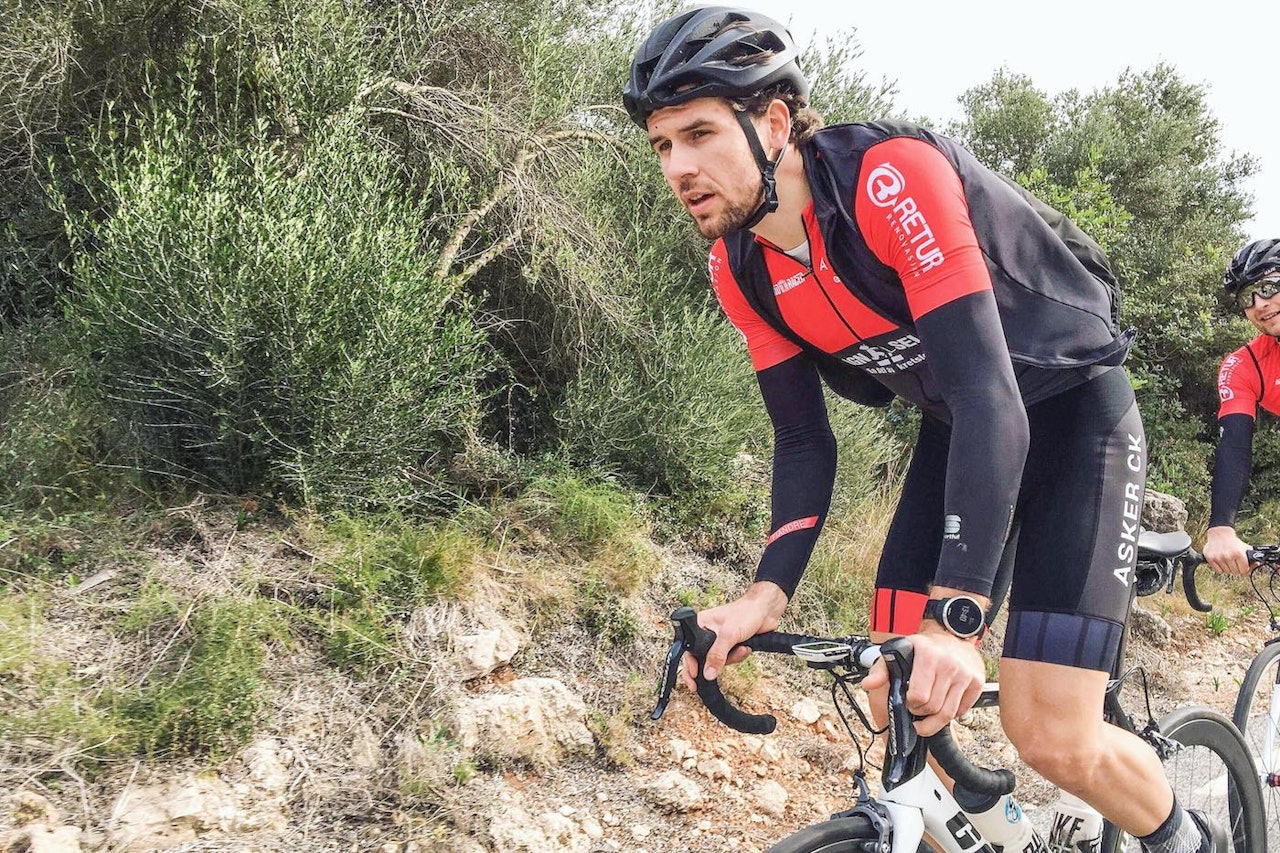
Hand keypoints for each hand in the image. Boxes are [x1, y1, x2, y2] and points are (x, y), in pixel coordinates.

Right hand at [680, 582, 787, 687]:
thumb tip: (708, 673)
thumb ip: (717, 654)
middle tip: (709, 678)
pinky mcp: (731, 644)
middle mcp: (707, 632)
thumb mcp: (729, 635)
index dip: (690, 664)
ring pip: (718, 660)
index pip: (689, 649)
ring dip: (731, 658)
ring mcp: (719, 639)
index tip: (693, 678)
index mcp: (701, 624)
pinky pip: (730, 658)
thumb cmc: (746, 612)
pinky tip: (745, 648)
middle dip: (715, 664)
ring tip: (741, 649)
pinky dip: (738, 656)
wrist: (766, 610)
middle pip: (703, 657)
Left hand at [862, 630, 984, 736]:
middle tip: (916, 707)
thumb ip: (881, 669)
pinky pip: (961, 711)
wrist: (954, 635)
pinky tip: (943, 704)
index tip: (907, 700)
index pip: (918, 697)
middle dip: (921, 713)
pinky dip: (951, 714)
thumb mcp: (899, 651)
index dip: (910, 704)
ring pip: (948, 714)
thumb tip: (868, 684)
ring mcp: (965, 674)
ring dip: (934, 721)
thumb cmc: (924, 647)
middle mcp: (949, 664)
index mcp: (927, 655)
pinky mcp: (977, 683)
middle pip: (933, 708)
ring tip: (926, 716)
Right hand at [1203, 525, 1252, 574]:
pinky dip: (1220, 568)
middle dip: (1237, 569)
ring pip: (1227, 572)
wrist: (1219, 533)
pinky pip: (1218, 571)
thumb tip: (1257, 565)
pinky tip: (1222, 561)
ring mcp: (1219, 558)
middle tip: (1236, 563)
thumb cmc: (1233, 541)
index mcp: (1239, 553)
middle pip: (1235, 572)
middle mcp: (1228, 556)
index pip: (1244, 571)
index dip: (1245, 569)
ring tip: (1228, 560)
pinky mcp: (1211, 558)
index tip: (1243, 567)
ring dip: (1228, 568)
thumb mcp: (1245, 547)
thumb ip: (1251, 557)